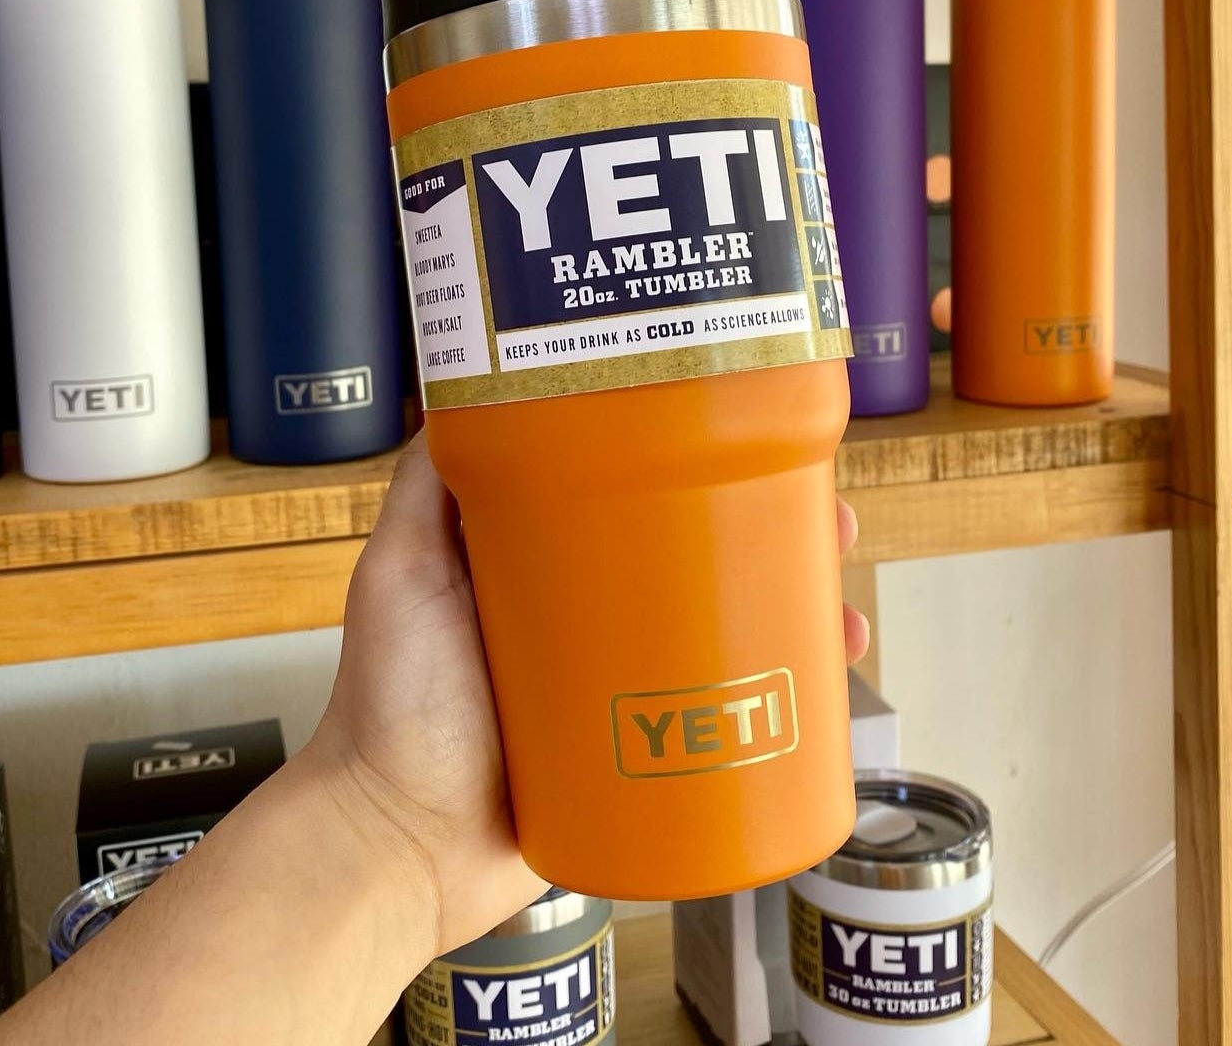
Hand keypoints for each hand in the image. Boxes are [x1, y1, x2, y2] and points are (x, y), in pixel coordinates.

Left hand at [302, 434, 869, 956]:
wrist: (396, 846)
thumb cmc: (388, 703)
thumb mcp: (399, 570)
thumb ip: (423, 489)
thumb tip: (464, 384)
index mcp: (548, 565)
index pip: (640, 496)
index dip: (701, 465)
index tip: (751, 435)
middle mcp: (595, 620)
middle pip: (703, 560)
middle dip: (775, 535)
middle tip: (827, 519)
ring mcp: (625, 692)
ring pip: (730, 637)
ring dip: (798, 616)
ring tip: (843, 609)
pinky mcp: (646, 761)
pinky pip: (728, 724)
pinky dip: (786, 705)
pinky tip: (829, 687)